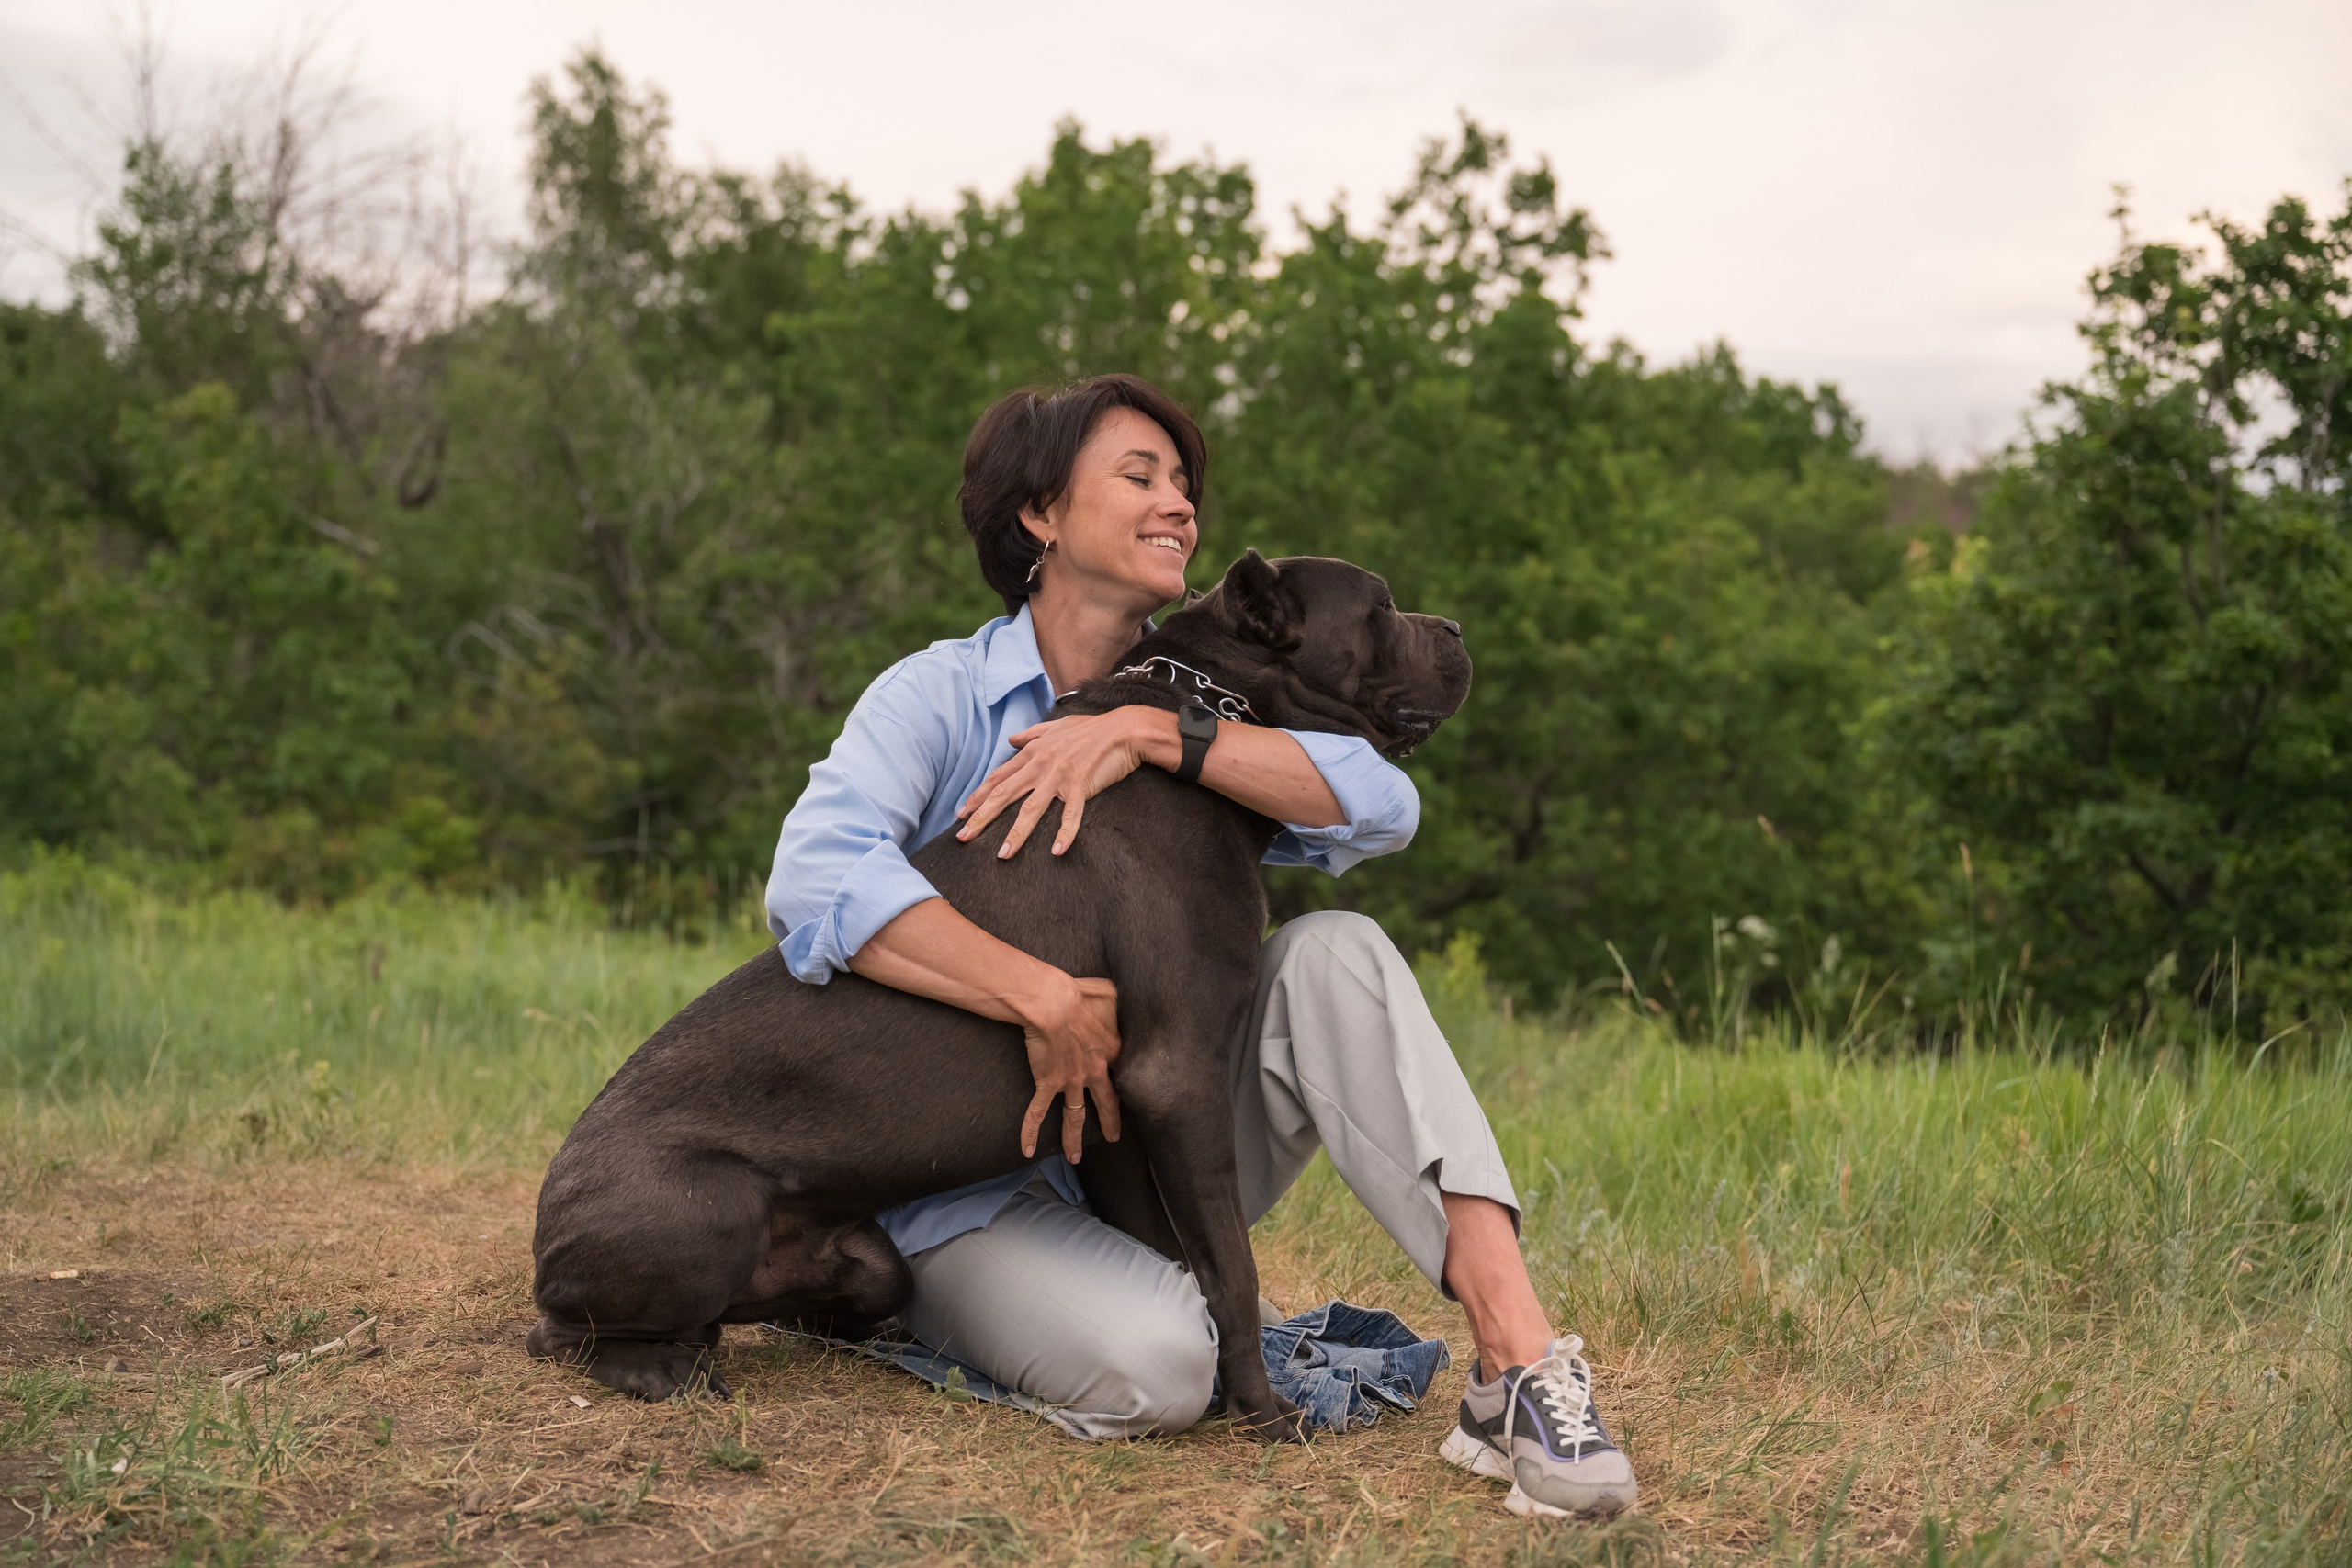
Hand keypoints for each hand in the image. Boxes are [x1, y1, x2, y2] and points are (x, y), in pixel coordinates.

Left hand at [956, 710, 1168, 858]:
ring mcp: (1060, 776)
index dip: (978, 795)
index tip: (962, 813)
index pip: (999, 777)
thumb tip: (1012, 739)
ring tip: (1003, 854)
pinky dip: (1064, 833)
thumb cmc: (1092, 729)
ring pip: (1031, 809)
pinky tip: (1057, 851)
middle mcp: (1041, 765)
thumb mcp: (1057, 726)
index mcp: (1034, 752)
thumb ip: (1032, 734)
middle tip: (963, 836)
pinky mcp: (1082, 785)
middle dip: (982, 817)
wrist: (1124, 729)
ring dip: (1016, 833)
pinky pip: (1071, 814)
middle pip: (1005, 794)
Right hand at [1017, 972, 1122, 1161]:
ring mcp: (1070, 1081)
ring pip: (1074, 1117)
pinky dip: (1030, 1131)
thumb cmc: (1079, 995)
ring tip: (1075, 1158)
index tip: (1127, 1093)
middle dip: (1111, 1122)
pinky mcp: (1047, 1083)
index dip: (1126, 1084)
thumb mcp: (1108, 994)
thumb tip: (1125, 993)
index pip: (1122, 1073)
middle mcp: (1093, 1071)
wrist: (1053, 1004)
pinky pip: (1037, 1112)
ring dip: (1073, 1139)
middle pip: (1106, 1103)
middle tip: (1115, 1138)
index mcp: (1111, 1050)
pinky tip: (1026, 1150)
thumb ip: (1116, 1000)